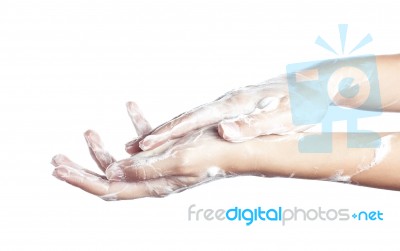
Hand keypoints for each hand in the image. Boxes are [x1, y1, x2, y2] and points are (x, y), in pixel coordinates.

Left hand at [52, 104, 239, 200]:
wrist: (240, 148)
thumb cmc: (215, 155)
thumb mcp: (178, 160)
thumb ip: (144, 168)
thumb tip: (111, 173)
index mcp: (154, 185)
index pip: (109, 189)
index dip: (81, 181)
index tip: (58, 169)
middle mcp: (153, 178)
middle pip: (108, 178)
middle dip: (82, 167)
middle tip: (57, 158)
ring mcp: (159, 165)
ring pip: (121, 161)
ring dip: (102, 149)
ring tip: (88, 132)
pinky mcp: (167, 151)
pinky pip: (144, 141)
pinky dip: (134, 127)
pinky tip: (130, 109)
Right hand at [126, 76, 313, 153]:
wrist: (310, 85)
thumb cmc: (300, 104)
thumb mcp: (282, 118)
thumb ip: (253, 125)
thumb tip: (223, 131)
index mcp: (234, 106)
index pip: (194, 120)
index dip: (169, 134)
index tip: (145, 144)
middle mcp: (226, 103)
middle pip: (185, 118)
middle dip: (158, 133)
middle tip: (133, 146)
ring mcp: (227, 104)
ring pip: (190, 119)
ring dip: (167, 131)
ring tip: (145, 143)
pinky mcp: (231, 108)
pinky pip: (201, 120)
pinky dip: (184, 129)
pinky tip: (178, 136)